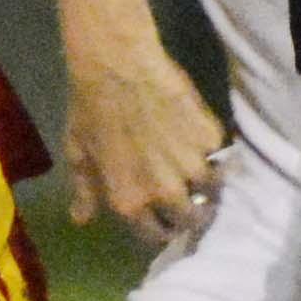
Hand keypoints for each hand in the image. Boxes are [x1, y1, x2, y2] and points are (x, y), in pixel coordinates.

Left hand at [62, 44, 228, 248]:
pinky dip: (216, 155)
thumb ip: (86, 192)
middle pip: (191, 218)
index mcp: (130, 203)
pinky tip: (206, 145)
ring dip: (208, 185)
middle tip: (189, 198)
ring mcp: (192, 165)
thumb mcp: (79, 155)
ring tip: (201, 173)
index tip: (164, 218)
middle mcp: (165, 192)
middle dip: (190, 212)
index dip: (161, 227)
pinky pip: (221, 157)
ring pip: (212, 191)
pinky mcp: (211, 138)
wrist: (117, 66)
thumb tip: (82, 220)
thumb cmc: (90, 110)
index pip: (156, 235)